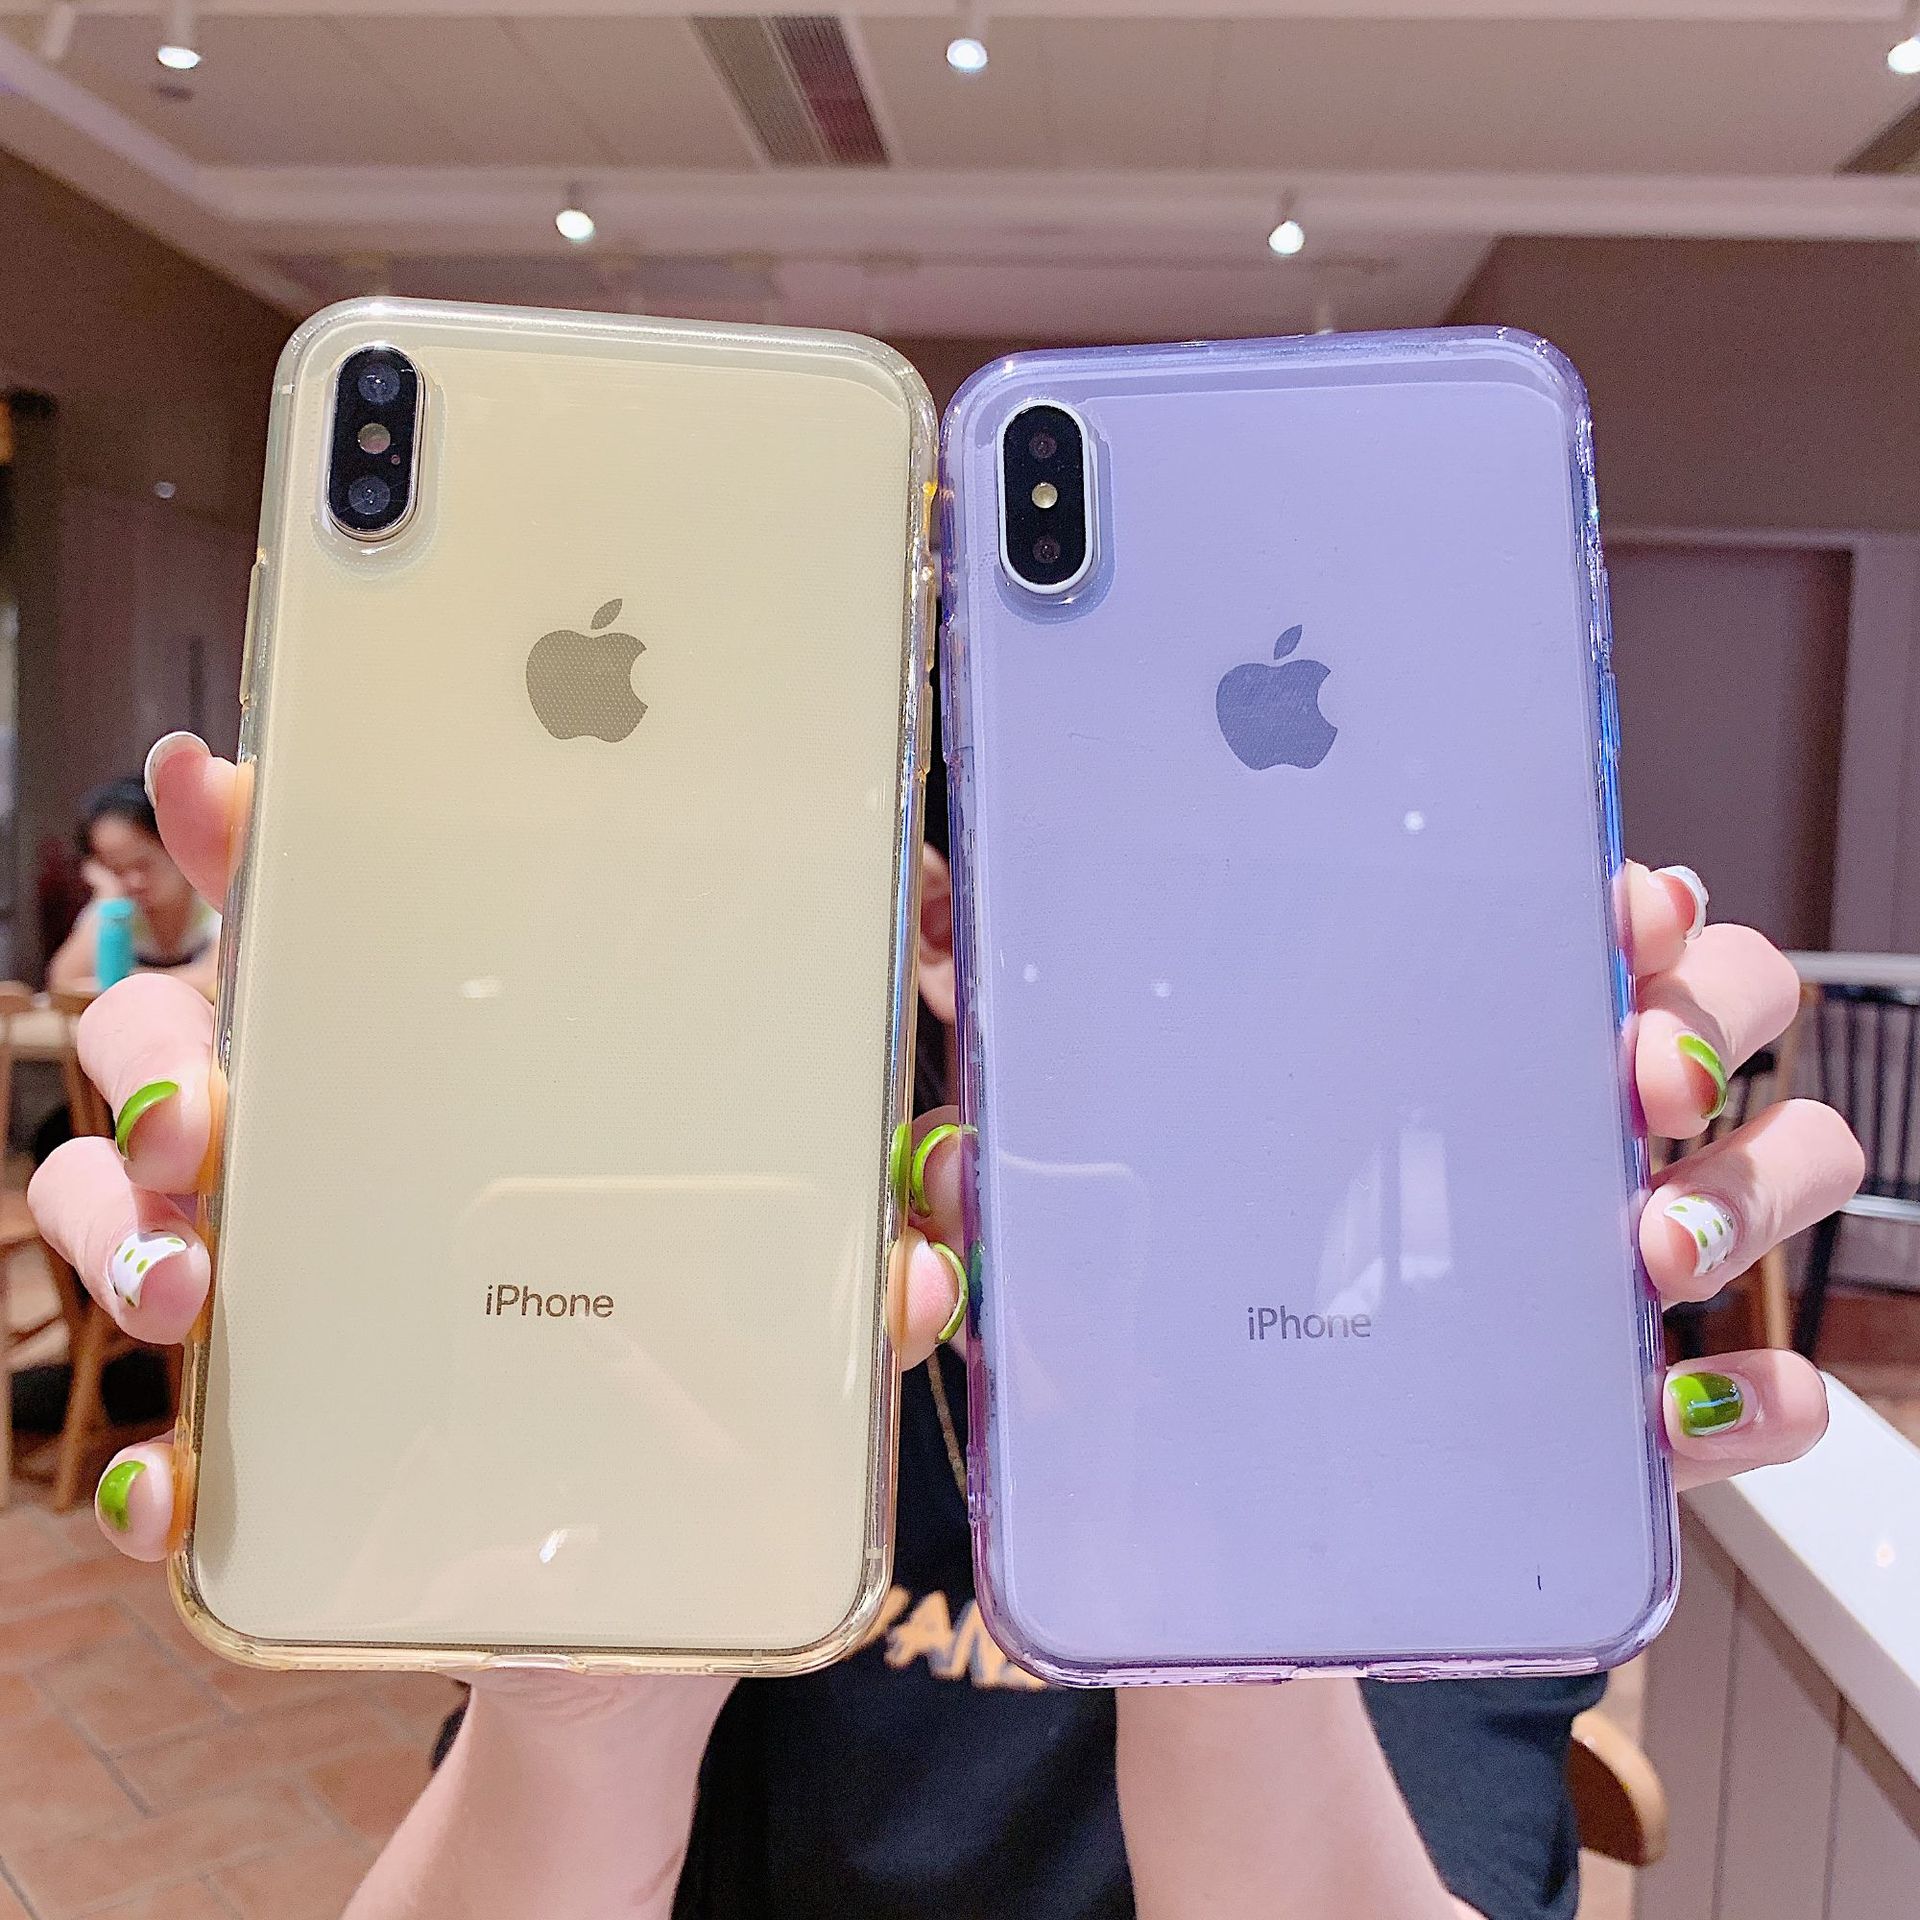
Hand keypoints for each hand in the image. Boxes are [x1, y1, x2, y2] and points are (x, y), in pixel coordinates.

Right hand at [27, 735, 969, 1722]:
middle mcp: (338, 1158)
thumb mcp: (789, 1338)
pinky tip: (167, 1486)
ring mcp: (276, 1291)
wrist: (625, 1629)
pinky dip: (136, 1461)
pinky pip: (138, 1432)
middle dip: (163, 1045)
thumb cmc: (701, 1426)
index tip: (223, 780)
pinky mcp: (242, 1445)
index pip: (338, 927)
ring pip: (119, 1200)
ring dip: (131, 1229)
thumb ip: (852, 1284)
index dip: (259, 840)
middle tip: (209, 1100)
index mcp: (459, 1080)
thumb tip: (933, 1254)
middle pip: (179, 1033)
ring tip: (196, 1293)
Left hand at [907, 862, 1862, 1496]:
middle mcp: (1551, 1135)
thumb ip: (1015, 1194)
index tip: (1612, 897)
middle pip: (1718, 1004)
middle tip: (1632, 1066)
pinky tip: (1682, 1414)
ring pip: (1780, 1161)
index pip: (1566, 922)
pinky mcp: (1640, 1422)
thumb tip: (936, 1178)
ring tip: (1645, 1242)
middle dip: (1703, 1010)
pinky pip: (1762, 1398)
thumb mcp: (1089, 1243)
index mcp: (1427, 1052)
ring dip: (1743, 1183)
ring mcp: (1615, 1271)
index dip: (1617, 894)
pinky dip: (1756, 1400)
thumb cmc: (1164, 1341)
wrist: (1227, 1545)